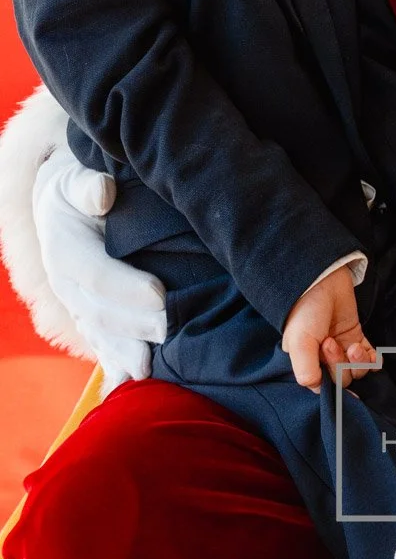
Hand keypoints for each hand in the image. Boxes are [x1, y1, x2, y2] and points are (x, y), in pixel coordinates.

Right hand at [33, 145, 166, 385]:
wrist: (63, 204)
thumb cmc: (81, 184)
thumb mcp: (78, 175)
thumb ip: (87, 184)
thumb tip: (102, 192)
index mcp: (64, 247)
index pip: (95, 273)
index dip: (126, 286)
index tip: (160, 295)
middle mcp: (66, 282)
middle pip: (100, 311)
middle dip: (134, 325)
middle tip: (170, 332)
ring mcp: (76, 304)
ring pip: (99, 335)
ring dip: (125, 354)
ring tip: (152, 370)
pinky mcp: (88, 316)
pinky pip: (100, 344)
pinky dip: (116, 365)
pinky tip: (134, 383)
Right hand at [282, 265, 379, 391]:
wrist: (322, 280)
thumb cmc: (306, 311)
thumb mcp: (299, 343)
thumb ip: (306, 370)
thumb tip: (318, 389)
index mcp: (307, 363)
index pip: (324, 388)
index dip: (330, 378)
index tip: (324, 355)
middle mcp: (324, 359)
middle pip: (342, 380)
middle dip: (340, 364)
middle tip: (331, 341)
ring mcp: (342, 348)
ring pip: (358, 372)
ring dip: (359, 362)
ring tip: (353, 344)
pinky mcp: (356, 336)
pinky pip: (370, 359)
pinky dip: (373, 360)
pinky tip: (370, 352)